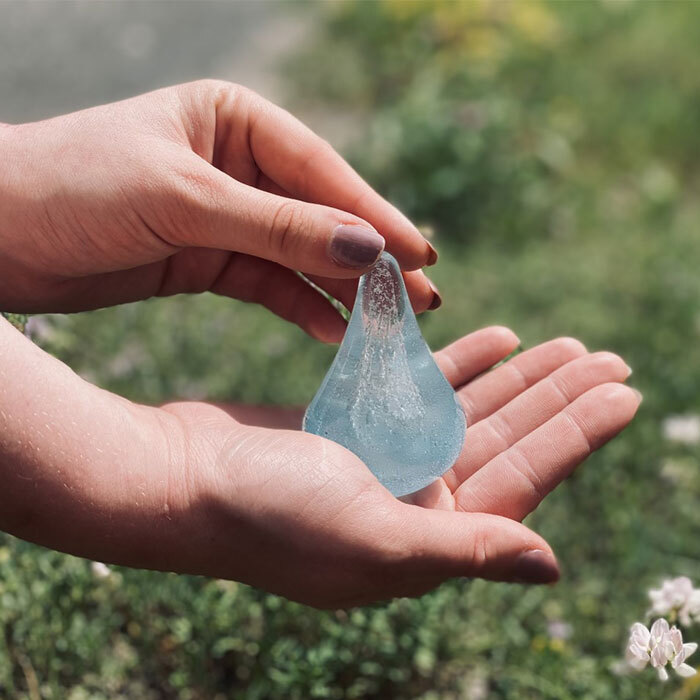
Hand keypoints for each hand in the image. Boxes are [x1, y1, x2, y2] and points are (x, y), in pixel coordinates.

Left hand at [0, 80, 436, 342]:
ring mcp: (228, 215)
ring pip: (302, 255)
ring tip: (390, 326)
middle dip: (371, 260)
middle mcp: (239, 164)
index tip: (420, 256)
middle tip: (423, 299)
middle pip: (322, 216)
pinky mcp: (211, 259)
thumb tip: (368, 248)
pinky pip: (272, 285)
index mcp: (235, 120)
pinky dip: (303, 307)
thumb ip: (278, 228)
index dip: (374, 217)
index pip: (322, 172)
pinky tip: (334, 332)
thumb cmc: (74, 191)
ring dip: (344, 290)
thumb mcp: (183, 200)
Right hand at [0, 320, 637, 607]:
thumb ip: (464, 553)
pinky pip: (423, 389)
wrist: (181, 478)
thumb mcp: (372, 540)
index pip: (522, 479)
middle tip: (609, 357)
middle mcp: (415, 503)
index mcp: (428, 538)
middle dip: (559, 399)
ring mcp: (387, 460)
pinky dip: (459, 364)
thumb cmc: (267, 515)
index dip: (575, 435)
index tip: (623, 392)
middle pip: (505, 440)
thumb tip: (550, 567)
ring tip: (568, 344)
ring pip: (471, 411)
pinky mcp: (358, 424)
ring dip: (519, 378)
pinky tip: (499, 337)